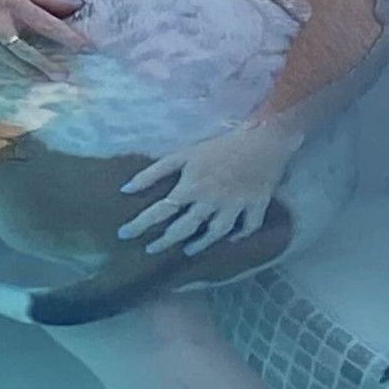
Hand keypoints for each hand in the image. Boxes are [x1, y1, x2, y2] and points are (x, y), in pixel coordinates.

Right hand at [0, 0, 89, 75]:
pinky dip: (13, 70)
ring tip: (54, 82)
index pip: (46, 20)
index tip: (86, 45)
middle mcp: (0, 18)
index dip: (67, 33)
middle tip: (70, 76)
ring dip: (35, 71)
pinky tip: (27, 78)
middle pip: (31, 45)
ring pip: (15, 58)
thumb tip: (72, 6)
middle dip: (51, 62)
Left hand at [118, 119, 304, 257]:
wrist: (264, 138)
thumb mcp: (184, 154)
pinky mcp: (256, 207)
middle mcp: (211, 203)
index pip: (159, 212)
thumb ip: (154, 172)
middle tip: (151, 250)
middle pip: (184, 229)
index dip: (139, 225)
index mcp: (191, 188)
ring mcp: (234, 208)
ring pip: (215, 234)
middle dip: (164, 241)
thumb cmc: (220, 145)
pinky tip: (231, 239)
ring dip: (200, 244)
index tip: (124, 235)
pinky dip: (239, 235)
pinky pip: (248, 228)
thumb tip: (126, 189)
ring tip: (188, 250)